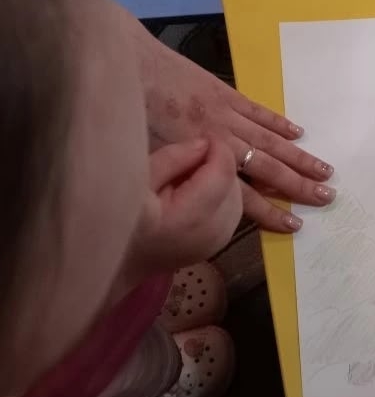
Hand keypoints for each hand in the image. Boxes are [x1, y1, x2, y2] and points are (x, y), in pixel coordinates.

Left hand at [115, 1, 335, 231]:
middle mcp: (221, 140)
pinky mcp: (224, 94)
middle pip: (268, 167)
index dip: (270, 210)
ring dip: (299, 157)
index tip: (295, 223)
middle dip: (299, 184)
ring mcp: (226, 115)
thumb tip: (191, 201)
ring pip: (271, 141)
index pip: (244, 194)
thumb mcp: (146, 162)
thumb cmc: (127, 119)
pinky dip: (279, 123)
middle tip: (327, 196)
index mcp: (201, 161)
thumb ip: (176, 180)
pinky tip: (298, 134)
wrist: (127, 68)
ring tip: (325, 170)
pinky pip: (258, 112)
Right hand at [130, 137, 242, 275]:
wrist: (115, 261)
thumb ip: (173, 160)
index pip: (223, 172)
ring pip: (237, 195)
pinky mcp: (220, 244)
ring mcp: (219, 241)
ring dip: (220, 179)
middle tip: (188, 158)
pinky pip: (232, 209)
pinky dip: (220, 195)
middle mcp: (213, 232)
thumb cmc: (117, 218)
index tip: (201, 134)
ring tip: (189, 176)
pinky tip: (195, 193)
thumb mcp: (137, 179)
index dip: (217, 148)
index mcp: (191, 218)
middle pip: (233, 183)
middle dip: (217, 164)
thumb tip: (205, 144)